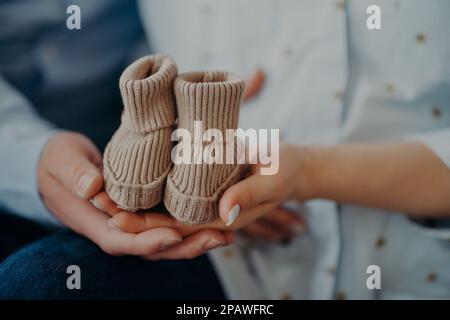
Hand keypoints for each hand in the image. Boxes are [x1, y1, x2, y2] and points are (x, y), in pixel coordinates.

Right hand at [38, 132, 232, 259]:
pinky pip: (168, 221)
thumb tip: (92, 186)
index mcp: (94, 222)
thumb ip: (73, 172)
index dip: (147, 242)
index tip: (171, 236)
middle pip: (152, 247)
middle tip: (219, 237)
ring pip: (165, 237)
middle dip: (186, 246)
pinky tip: (216, 216)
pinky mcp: (144, 210)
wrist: (63, 164)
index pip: (121, 241)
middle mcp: (117, 228)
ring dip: (196, 238)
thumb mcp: (60, 160)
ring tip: (227, 232)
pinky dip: (191, 222)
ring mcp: (132, 222)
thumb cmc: (58, 161)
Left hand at [98, 144, 307, 241]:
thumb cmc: (283, 170)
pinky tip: (130, 180)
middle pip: (164, 222)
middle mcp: (208, 214)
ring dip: (136, 204)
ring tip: (103, 192)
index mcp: (223, 219)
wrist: (291, 164)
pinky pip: (174, 194)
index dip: (147, 227)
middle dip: (131, 216)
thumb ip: (250, 193)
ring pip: (165, 209)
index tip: (117, 218)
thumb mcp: (272, 179)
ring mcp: (204, 202)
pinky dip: (152, 190)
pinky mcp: (204, 186)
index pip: (178, 229)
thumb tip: (224, 210)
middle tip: (98, 202)